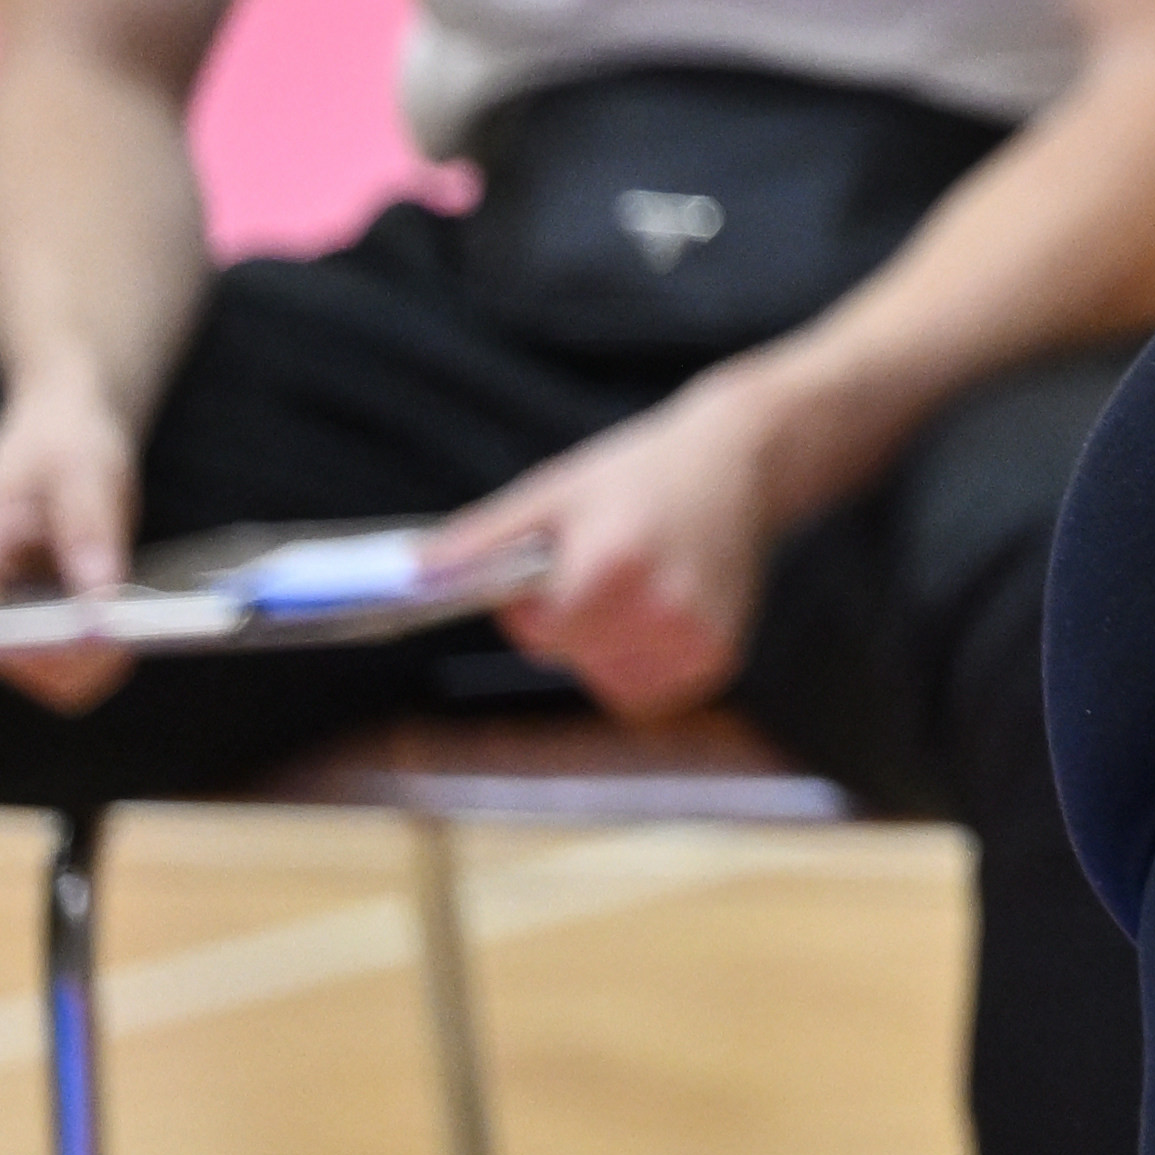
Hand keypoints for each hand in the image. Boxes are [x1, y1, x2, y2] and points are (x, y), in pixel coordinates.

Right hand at [0, 390, 146, 711]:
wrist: (64, 434)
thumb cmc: (64, 441)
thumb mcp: (82, 466)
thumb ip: (87, 527)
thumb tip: (99, 605)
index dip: (20, 650)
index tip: (86, 637)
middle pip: (10, 668)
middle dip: (72, 660)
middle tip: (132, 629)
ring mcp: (4, 616)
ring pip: (47, 677)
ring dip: (97, 662)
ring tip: (139, 620)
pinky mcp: (39, 625)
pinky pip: (72, 664)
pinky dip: (108, 654)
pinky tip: (135, 619)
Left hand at [441, 380, 801, 727]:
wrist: (740, 464)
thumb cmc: (640, 473)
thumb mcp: (555, 491)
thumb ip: (483, 540)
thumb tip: (414, 574)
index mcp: (615, 567)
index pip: (541, 633)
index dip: (535, 604)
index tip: (557, 564)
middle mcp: (664, 611)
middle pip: (572, 657)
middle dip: (568, 624)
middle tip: (597, 570)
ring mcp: (696, 640)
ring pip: (606, 682)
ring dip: (600, 649)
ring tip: (628, 589)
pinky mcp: (717, 659)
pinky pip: (649, 690)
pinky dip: (638, 662)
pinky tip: (654, 611)